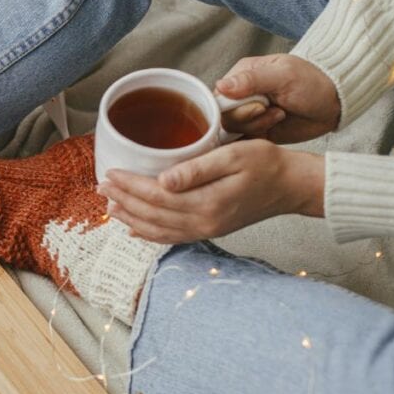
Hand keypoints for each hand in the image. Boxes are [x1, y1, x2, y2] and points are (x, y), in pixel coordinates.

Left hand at [97, 140, 323, 243]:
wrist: (292, 186)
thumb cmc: (266, 163)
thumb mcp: (234, 155)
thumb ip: (197, 169)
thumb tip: (162, 180)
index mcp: (207, 202)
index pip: (156, 195)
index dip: (130, 185)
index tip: (110, 173)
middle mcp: (203, 222)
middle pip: (151, 214)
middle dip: (123, 200)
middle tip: (101, 185)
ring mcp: (206, 230)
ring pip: (157, 229)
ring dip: (131, 217)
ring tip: (110, 205)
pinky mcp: (210, 231)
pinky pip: (172, 237)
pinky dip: (149, 234)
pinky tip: (134, 228)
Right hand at [218, 54, 339, 142]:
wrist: (335, 102)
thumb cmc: (313, 81)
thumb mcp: (283, 75)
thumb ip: (251, 80)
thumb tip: (221, 85)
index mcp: (241, 76)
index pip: (218, 97)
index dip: (232, 107)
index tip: (257, 107)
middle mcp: (241, 96)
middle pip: (224, 116)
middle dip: (248, 118)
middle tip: (270, 110)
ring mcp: (249, 116)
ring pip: (234, 130)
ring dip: (257, 125)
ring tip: (279, 114)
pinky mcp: (258, 131)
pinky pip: (246, 140)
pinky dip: (259, 137)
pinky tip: (277, 124)